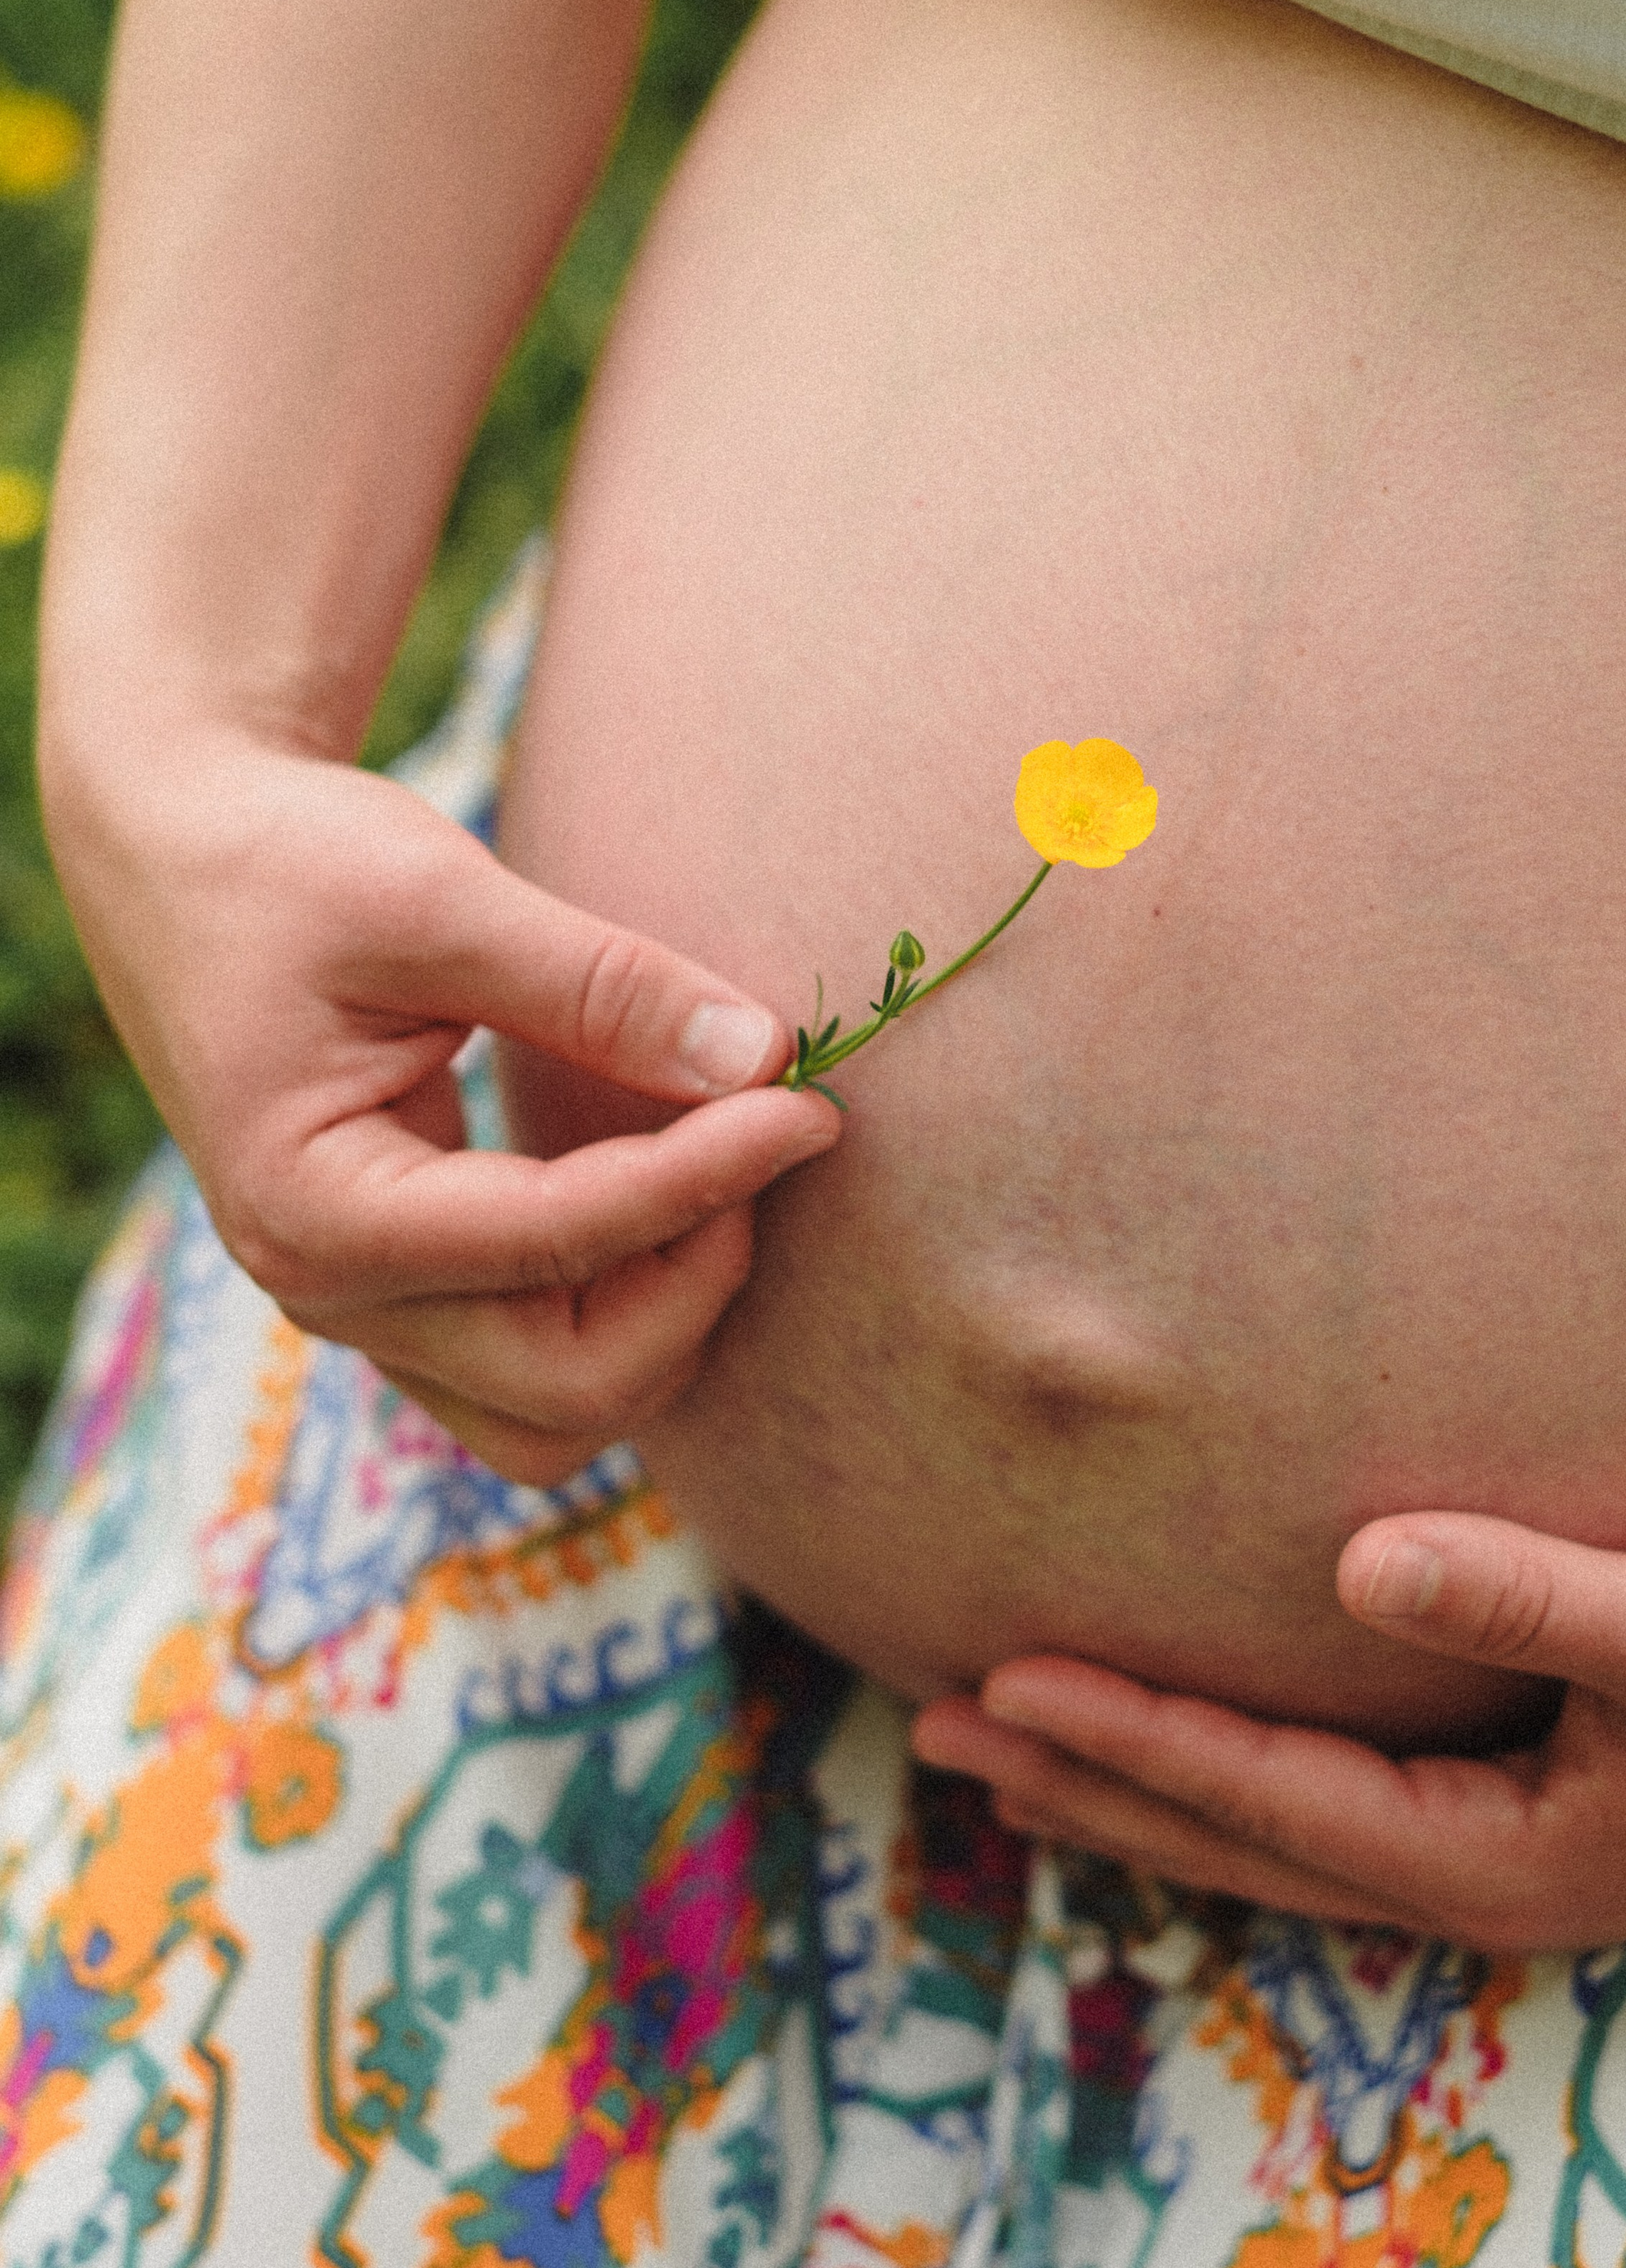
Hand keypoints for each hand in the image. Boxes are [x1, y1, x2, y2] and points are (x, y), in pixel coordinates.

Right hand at [48, 732, 839, 1482]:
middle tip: (768, 1138)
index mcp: (313, 1206)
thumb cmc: (285, 860)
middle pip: (571, 1385)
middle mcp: (328, 1293)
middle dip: (696, 1279)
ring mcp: (361, 1307)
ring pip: (557, 1413)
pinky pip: (533, 1370)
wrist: (176, 854)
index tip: (807, 1103)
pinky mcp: (398, 1289)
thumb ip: (601, 986)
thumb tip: (764, 1055)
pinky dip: (621, 1308)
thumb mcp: (438, 896)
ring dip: (664, 1320)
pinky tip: (672, 1193)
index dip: (707, 1177)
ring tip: (721, 1172)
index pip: (561, 1242)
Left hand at [911, 1511, 1625, 1947]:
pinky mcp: (1510, 1814)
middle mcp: (1474, 1878)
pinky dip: (1217, 1781)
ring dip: (1130, 1792)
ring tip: (999, 1749)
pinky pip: (1315, 1809)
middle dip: (1084, 1782)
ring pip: (1260, 1838)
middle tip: (930, 1728)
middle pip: (1230, 1842)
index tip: (995, 1679)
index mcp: (1499, 1856)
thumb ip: (1529, 1596)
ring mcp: (1490, 1856)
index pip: (1264, 1799)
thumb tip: (1355, 1563)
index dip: (1128, 1737)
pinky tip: (1168, 1745)